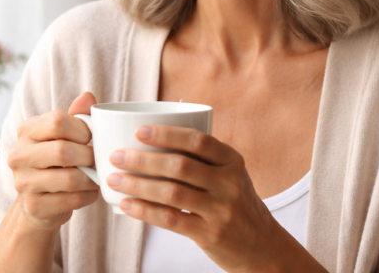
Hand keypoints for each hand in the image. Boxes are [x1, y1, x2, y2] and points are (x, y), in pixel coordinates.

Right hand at [7, 92, 99, 231]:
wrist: (40, 202)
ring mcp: (23, 183)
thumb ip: (77, 116)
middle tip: (99, 160)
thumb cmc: (57, 161)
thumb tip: (89, 96)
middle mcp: (19, 155)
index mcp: (27, 131)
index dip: (82, 129)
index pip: (58, 121)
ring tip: (97, 177)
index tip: (91, 138)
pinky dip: (88, 196)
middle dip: (89, 156)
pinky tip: (90, 192)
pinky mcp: (34, 206)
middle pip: (63, 150)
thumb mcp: (64, 136)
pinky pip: (70, 200)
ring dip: (91, 179)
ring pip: (69, 178)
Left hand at [105, 125, 304, 272]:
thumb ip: (204, 159)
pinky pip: (171, 220)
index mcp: (232, 161)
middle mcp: (229, 183)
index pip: (198, 141)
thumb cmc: (237, 204)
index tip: (139, 131)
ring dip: (138, 185)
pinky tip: (126, 205)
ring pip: (172, 193)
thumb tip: (156, 140)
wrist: (263, 246)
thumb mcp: (231, 175)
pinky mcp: (210, 234)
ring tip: (114, 179)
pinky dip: (145, 211)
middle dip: (143, 160)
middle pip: (180, 166)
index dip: (167, 134)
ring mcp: (221, 210)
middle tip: (117, 156)